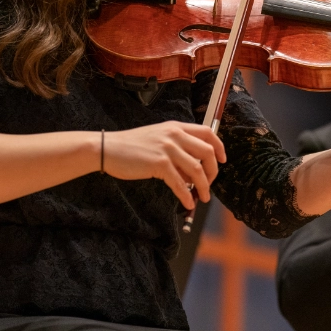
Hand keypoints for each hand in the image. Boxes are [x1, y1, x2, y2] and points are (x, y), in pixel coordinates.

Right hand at [102, 121, 225, 207]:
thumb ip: (178, 149)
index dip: (219, 147)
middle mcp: (175, 135)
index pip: (207, 132)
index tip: (223, 160)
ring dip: (204, 186)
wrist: (108, 148)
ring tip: (203, 197)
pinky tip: (188, 203)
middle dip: (213, 170)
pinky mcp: (158, 163)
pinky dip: (186, 195)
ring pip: (197, 169)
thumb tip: (194, 171)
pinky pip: (180, 182)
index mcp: (177, 127)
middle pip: (207, 152)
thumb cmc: (132, 146)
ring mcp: (167, 148)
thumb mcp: (159, 139)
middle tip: (210, 183)